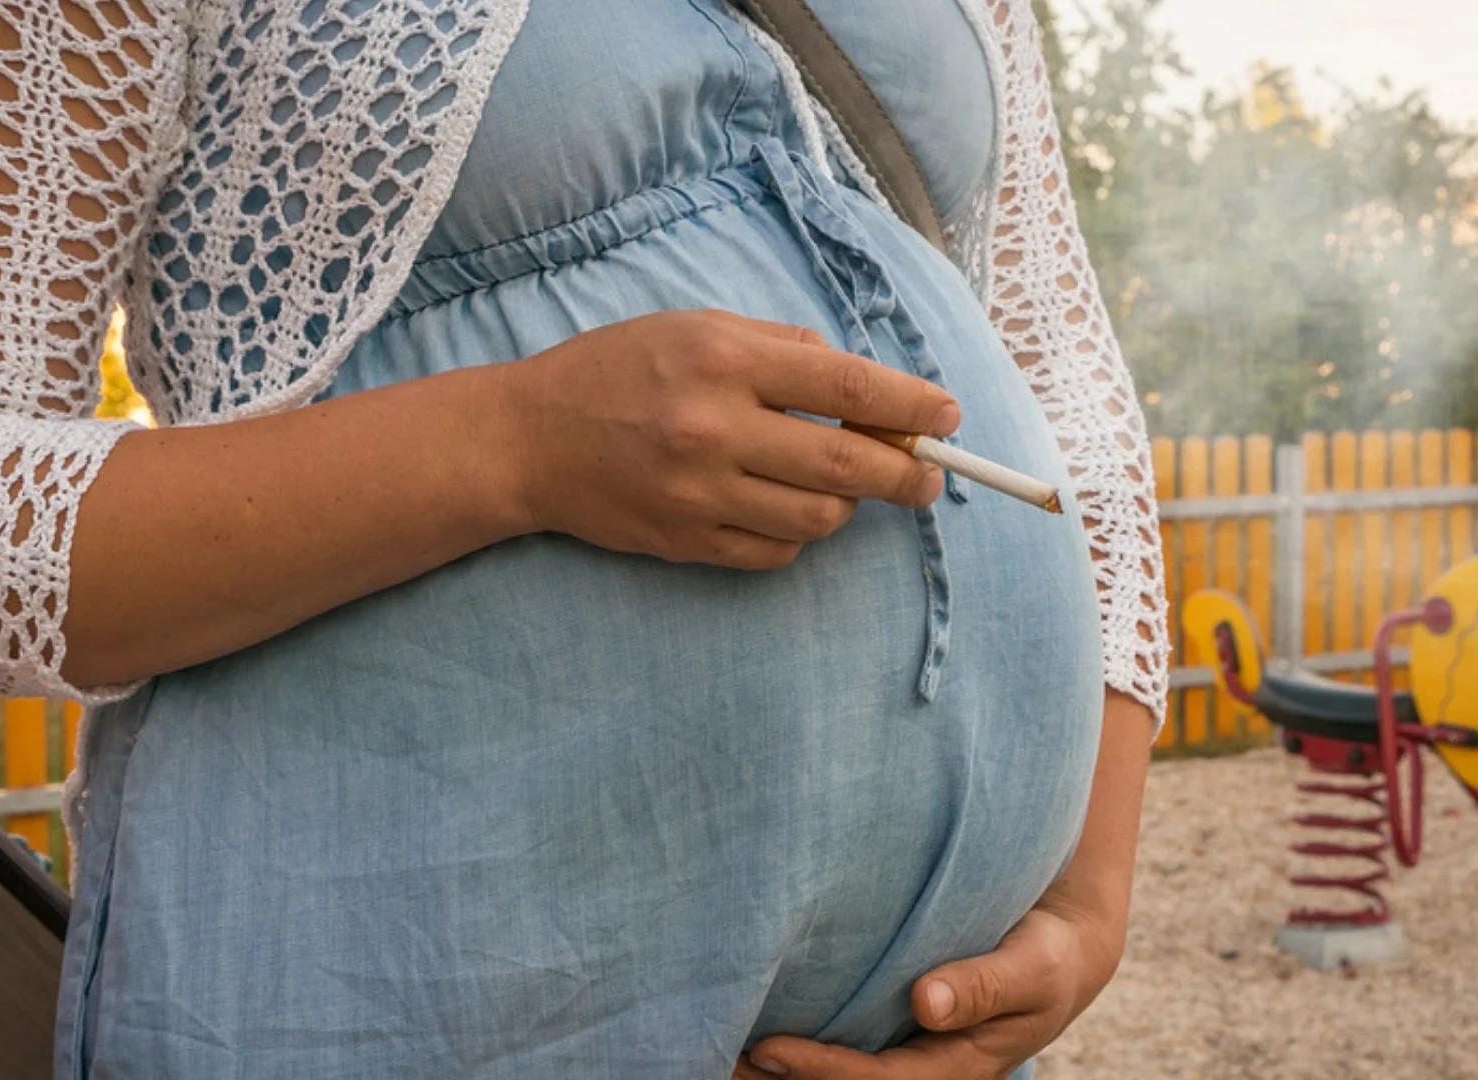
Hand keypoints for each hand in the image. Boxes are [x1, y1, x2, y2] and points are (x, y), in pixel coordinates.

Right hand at [492, 309, 958, 569]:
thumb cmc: (617, 371)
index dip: (911, 405)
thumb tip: (862, 385)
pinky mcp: (686, 543)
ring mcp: (700, 494)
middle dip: (907, 473)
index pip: (846, 387)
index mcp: (723, 360)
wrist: (528, 440)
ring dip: (849, 504)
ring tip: (841, 484)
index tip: (948, 416)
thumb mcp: (696, 326)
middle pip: (847, 465)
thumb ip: (781, 348)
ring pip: (819, 517)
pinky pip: (775, 552)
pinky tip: (785, 507)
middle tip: (928, 474)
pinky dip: (798, 533)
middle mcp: (715, 428)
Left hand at [731, 900, 1123, 1079]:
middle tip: (712, 1055)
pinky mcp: (894, 1028)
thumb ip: (982, 985)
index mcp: (954, 1067)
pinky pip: (841, 1044)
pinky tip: (752, 1022)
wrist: (1060, 951)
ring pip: (837, 1071)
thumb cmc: (1046, 956)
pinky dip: (797, 1043)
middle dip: (781, 1079)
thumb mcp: (1031, 967)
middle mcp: (923, 1067)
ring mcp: (908, 1052)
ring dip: (779, 1068)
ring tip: (714, 1044)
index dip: (818, 1070)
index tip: (765, 1049)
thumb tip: (925, 1002)